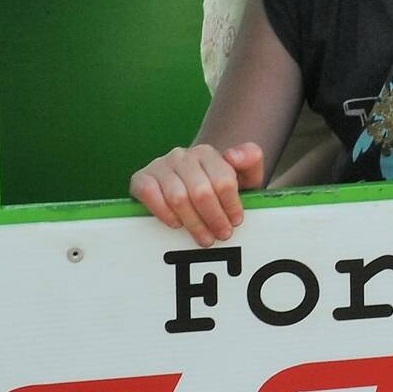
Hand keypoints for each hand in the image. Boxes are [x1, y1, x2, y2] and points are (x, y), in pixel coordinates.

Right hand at [129, 143, 266, 245]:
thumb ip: (250, 159)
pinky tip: (176, 224)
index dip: (231, 206)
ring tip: (204, 238)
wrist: (188, 185)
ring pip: (178, 198)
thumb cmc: (218, 185)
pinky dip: (164, 213)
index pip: (223, 180)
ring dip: (193, 223)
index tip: (236, 221)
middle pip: (201, 192)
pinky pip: (150, 196)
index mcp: (207, 153)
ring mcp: (159, 166)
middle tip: (222, 236)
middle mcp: (181, 155)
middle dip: (214, 218)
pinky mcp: (141, 178)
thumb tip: (233, 156)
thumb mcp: (243, 174)